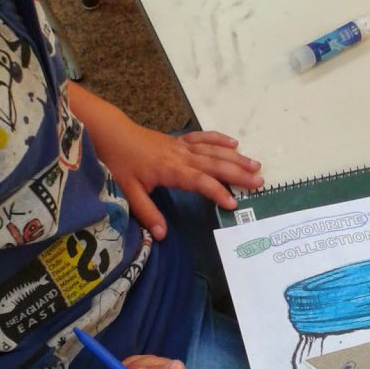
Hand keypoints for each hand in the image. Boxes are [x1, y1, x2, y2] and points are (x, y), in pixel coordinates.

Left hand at [110, 126, 263, 237]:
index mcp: (170, 170)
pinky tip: (234, 143)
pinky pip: (203, 138)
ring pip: (213, 151)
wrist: (110, 132)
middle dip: (238, 174)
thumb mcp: (129, 191)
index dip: (217, 192)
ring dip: (235, 158)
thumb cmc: (119, 162)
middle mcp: (181, 156)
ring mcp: (181, 146)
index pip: (200, 181)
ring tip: (256, 166)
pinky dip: (219, 139)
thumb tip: (162, 235)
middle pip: (214, 164)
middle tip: (259, 183)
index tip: (234, 204)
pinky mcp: (178, 140)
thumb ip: (148, 213)